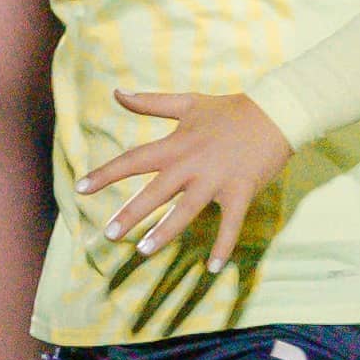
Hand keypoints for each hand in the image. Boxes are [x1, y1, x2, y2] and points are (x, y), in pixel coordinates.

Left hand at [77, 90, 289, 263]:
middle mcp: (191, 165)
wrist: (279, 112)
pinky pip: (231, 224)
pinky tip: (214, 268)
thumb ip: (150, 102)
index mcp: (175, 145)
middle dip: (130, 214)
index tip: (79, 189)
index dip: (105, 174)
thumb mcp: (188, 102)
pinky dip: (224, 246)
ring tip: (144, 250)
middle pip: (154, 193)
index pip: (132, 161)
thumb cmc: (230, 110)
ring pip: (186, 211)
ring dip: (165, 232)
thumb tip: (116, 92)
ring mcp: (217, 180)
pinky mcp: (241, 191)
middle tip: (108, 234)